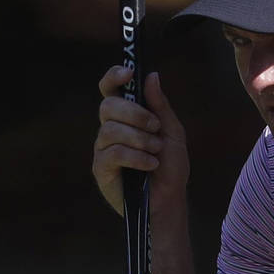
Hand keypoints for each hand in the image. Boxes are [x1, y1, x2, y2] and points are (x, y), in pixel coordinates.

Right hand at [93, 66, 187, 216]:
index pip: (110, 90)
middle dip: (134, 113)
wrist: (169, 201)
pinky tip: (150, 164)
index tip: (128, 73)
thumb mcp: (172, 132)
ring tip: (156, 150)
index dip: (114, 77)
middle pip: (108, 106)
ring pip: (110, 130)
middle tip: (155, 127)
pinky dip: (135, 156)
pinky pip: (113, 153)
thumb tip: (151, 75)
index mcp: (126, 116)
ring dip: (139, 138)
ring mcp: (103, 149)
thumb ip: (160, 105)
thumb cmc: (170, 167)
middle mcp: (110, 129)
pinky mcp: (101, 169)